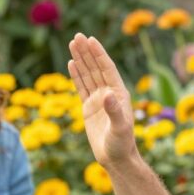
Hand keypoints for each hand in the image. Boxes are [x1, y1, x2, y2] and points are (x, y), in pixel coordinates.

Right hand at [67, 33, 138, 168]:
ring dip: (81, 59)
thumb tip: (107, 95)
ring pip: (88, 75)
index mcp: (118, 93)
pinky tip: (71, 63)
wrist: (115, 158)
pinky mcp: (89, 107)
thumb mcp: (120, 128)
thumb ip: (114, 111)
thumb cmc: (121, 144)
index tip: (90, 39)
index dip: (99, 54)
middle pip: (96, 67)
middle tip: (77, 36)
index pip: (107, 68)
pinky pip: (81, 87)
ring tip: (73, 43)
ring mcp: (98, 99)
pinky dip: (76, 75)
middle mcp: (109, 93)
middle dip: (87, 52)